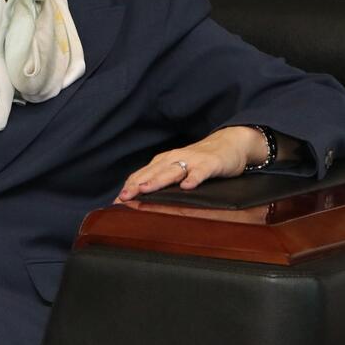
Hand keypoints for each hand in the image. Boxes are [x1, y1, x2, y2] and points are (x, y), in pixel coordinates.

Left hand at [113, 125, 268, 203]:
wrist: (228, 144)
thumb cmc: (199, 161)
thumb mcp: (177, 169)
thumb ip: (160, 181)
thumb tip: (139, 198)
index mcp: (164, 162)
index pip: (142, 174)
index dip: (129, 186)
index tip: (117, 200)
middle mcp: (174, 159)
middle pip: (153, 172)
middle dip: (137, 184)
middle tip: (124, 196)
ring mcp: (192, 160)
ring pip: (172, 171)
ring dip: (158, 180)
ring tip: (146, 189)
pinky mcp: (210, 164)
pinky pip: (201, 172)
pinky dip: (194, 178)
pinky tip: (187, 187)